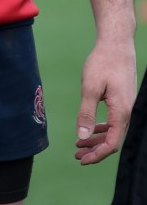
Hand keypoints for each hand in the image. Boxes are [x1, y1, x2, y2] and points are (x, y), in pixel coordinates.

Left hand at [74, 40, 135, 164]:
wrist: (116, 44)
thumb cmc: (103, 63)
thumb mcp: (90, 88)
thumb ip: (86, 113)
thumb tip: (82, 137)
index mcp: (122, 112)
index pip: (112, 144)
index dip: (97, 155)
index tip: (82, 160)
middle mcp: (128, 112)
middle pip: (113, 140)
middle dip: (95, 150)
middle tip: (77, 156)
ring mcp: (127, 106)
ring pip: (113, 131)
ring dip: (97, 139)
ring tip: (80, 145)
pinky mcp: (123, 100)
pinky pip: (114, 121)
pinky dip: (102, 127)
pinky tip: (90, 128)